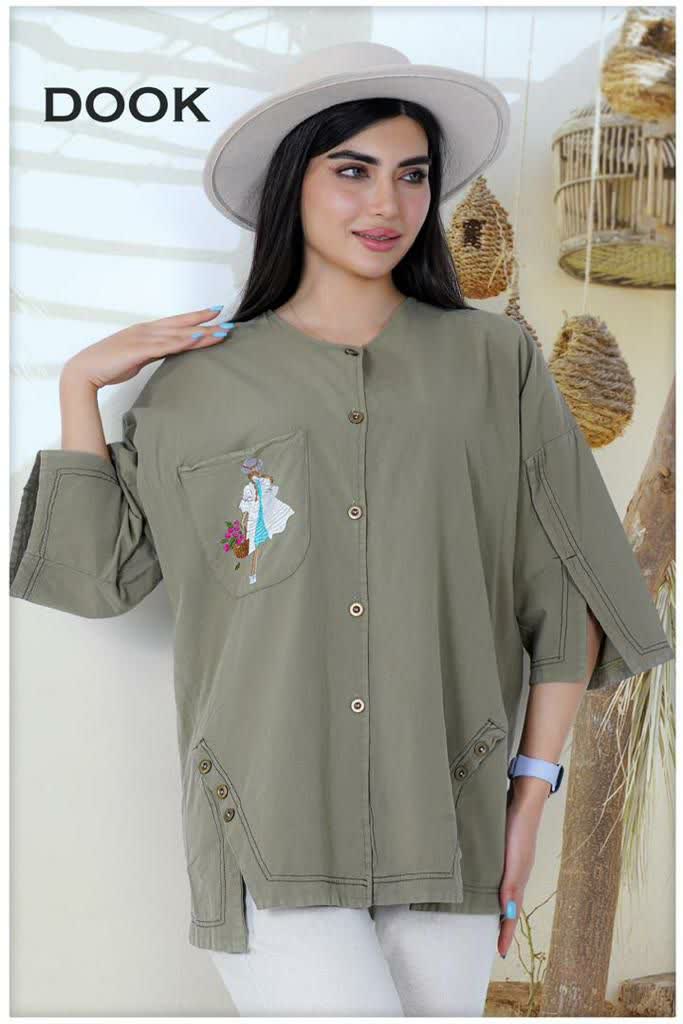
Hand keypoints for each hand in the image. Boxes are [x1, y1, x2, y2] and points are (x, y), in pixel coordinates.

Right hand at [61, 306, 233, 390]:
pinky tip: (197, 338)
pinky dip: (183, 341)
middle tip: (227, 320)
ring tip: (222, 331)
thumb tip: (167, 352)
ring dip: (202, 333)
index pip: (175, 322)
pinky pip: (166, 345)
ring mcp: (143, 339)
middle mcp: (146, 331)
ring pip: (178, 334)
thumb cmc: (108, 365)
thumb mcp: (135, 357)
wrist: (84, 370)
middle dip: (205, 322)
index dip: (195, 317)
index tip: (213, 313)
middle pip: (181, 324)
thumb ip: (152, 352)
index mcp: (145, 331)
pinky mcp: (139, 350)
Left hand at [497, 784, 545, 957]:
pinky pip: (496, 876)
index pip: (513, 914)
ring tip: (481, 917)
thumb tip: (508, 913)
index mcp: (519, 880)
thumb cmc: (520, 828)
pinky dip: (490, 886)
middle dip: (500, 924)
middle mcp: (515, 874)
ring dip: (494, 906)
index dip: (506, 933)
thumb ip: (511, 885)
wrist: (522, 798)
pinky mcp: (502, 850)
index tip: (499, 952)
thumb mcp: (515, 859)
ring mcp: (509, 863)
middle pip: (508, 906)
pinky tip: (480, 883)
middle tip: (488, 940)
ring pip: (501, 891)